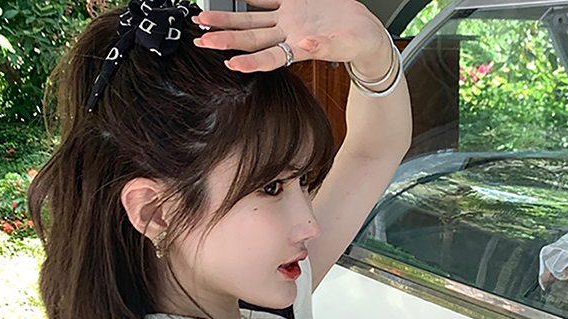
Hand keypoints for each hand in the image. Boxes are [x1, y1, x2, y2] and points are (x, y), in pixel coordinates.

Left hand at [192, 0, 392, 78]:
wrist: (365, 34)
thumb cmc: (360, 44)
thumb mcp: (346, 45)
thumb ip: (326, 47)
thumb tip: (305, 45)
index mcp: (299, 48)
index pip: (269, 57)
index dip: (250, 61)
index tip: (230, 62)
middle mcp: (289, 36)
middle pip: (251, 39)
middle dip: (226, 39)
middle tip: (202, 39)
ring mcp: (289, 20)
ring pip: (251, 20)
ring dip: (228, 21)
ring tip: (204, 20)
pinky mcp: (294, 4)